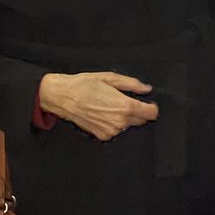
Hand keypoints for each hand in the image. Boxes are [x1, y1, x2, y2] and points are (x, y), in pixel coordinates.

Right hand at [38, 72, 158, 140]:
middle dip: (138, 112)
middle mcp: (120, 122)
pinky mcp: (103, 136)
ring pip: (128, 126)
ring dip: (125, 118)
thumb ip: (132, 84)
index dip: (152, 107)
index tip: (148, 103)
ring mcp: (111, 131)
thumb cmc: (85, 85)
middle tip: (125, 101)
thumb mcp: (111, 78)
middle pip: (141, 121)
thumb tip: (147, 89)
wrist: (63, 97)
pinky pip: (116, 131)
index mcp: (125, 106)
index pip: (151, 113)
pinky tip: (103, 114)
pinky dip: (114, 124)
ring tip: (110, 106)